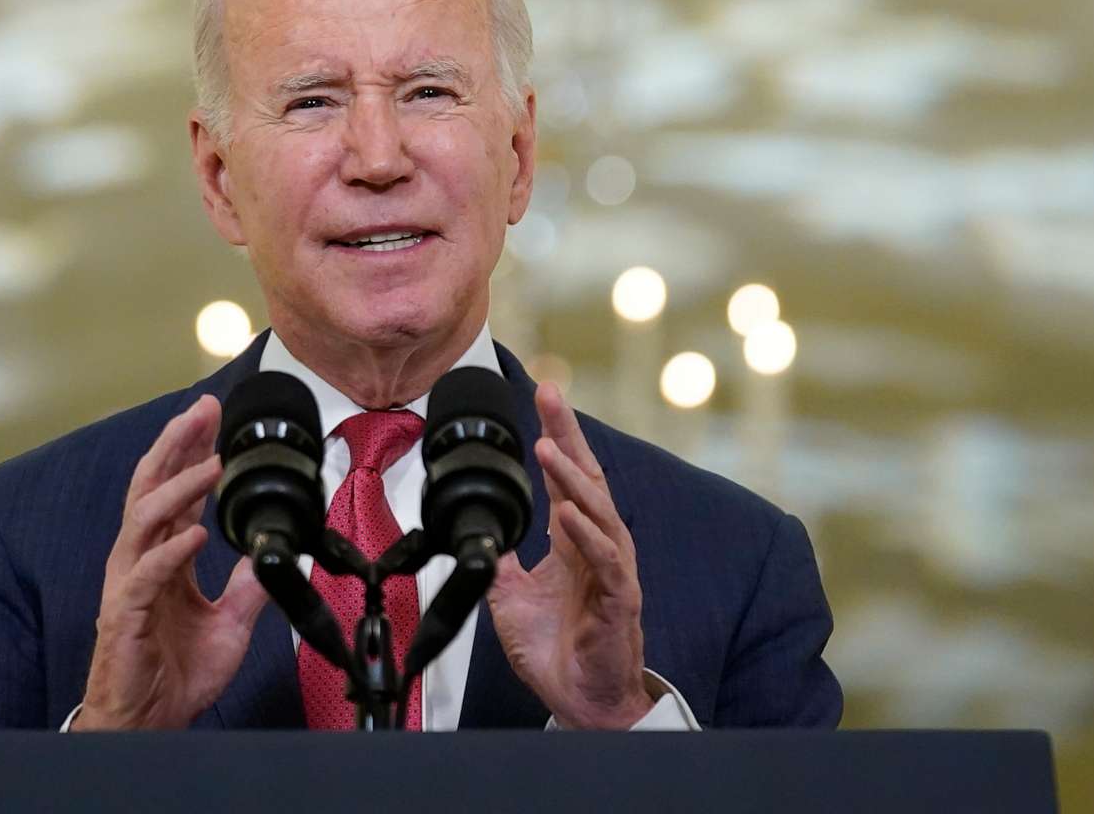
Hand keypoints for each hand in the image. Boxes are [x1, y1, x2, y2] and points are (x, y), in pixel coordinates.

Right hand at [71, 395, 267, 729]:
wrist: (149, 723)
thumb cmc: (175, 675)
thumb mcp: (230, 625)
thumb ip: (248, 586)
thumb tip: (274, 554)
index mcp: (163, 559)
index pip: (175, 493)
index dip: (191, 452)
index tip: (213, 417)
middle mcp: (142, 561)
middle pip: (152, 487)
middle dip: (176, 445)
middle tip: (201, 412)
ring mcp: (129, 584)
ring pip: (145, 518)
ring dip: (179, 487)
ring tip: (210, 464)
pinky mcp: (123, 613)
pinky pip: (144, 574)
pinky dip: (171, 550)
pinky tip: (196, 534)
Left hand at [484, 381, 654, 728]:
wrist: (579, 700)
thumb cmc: (558, 649)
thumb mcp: (511, 596)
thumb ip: (499, 558)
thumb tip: (475, 529)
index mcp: (575, 541)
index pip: (568, 476)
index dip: (558, 434)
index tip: (544, 394)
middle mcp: (597, 546)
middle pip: (587, 478)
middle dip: (569, 434)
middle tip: (551, 395)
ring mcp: (612, 571)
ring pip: (599, 511)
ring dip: (572, 478)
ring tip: (548, 447)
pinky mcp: (618, 600)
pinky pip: (607, 560)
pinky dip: (588, 534)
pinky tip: (568, 514)